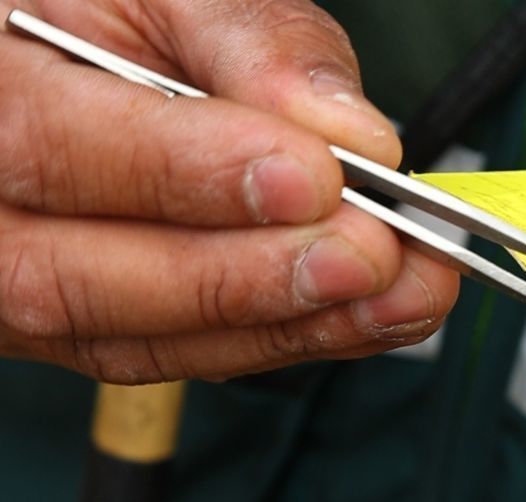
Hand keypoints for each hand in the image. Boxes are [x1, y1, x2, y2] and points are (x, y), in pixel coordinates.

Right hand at [0, 0, 458, 382]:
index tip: (314, 179)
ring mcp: (15, 286)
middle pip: (77, 280)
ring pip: (134, 341)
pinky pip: (175, 356)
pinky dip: (283, 339)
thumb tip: (346, 130)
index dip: (184, 173)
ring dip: (285, 326)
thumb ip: (251, 42)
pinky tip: (367, 314)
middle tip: (372, 257)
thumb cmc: (103, 13)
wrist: (67, 64)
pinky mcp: (86, 327)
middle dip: (246, 278)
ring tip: (401, 295)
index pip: (50, 147)